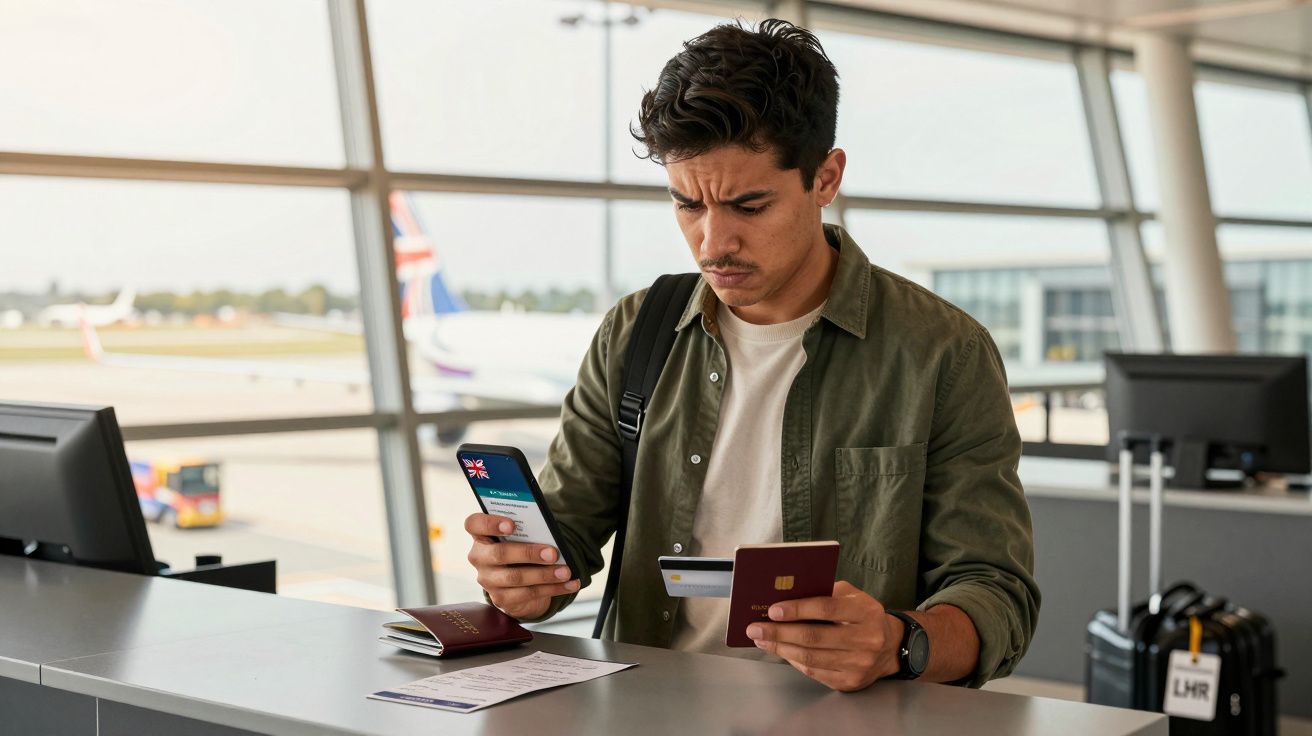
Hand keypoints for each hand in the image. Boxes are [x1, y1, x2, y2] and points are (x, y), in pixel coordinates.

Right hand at [464, 513, 579, 619]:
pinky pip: (527, 594)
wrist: (518, 580)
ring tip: (566, 571)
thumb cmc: (521, 547)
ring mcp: (488, 579)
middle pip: (499, 554)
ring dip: (544, 575)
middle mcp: (479, 557)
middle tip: (553, 553)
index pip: (474, 524)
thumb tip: (550, 534)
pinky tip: (570, 584)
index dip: (490, 523)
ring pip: (515, 578)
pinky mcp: (500, 598)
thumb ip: (528, 531)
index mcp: (481, 535)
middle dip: (528, 553)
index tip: (512, 524)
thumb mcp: (521, 536)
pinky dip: (553, 589)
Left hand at [746, 580, 902, 691]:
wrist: (891, 646)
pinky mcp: (850, 682)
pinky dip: (793, 661)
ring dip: (781, 648)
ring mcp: (859, 664)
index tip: (773, 610)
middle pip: (814, 637)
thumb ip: (824, 592)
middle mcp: (866, 640)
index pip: (827, 609)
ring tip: (762, 640)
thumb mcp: (852, 595)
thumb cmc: (863, 615)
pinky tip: (781, 651)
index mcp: (866, 612)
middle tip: (756, 628)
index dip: (798, 609)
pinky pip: (815, 673)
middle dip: (779, 632)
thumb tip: (786, 595)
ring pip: (811, 658)